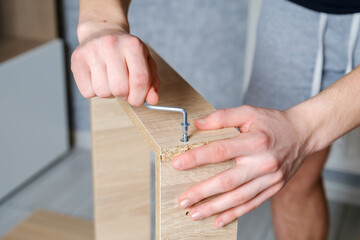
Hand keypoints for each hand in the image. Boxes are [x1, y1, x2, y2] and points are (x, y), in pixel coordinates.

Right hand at [71, 24, 158, 105]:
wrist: (102, 33)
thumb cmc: (126, 52)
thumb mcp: (145, 62)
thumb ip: (152, 82)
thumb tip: (152, 100)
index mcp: (133, 45)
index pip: (140, 81)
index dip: (139, 97)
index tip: (137, 99)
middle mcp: (111, 44)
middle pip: (120, 89)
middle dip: (124, 95)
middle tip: (123, 88)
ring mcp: (92, 50)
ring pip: (103, 92)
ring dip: (109, 93)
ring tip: (109, 80)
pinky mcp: (77, 59)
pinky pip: (87, 92)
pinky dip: (94, 91)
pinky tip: (98, 78)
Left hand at [172, 105, 311, 227]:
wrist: (304, 133)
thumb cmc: (273, 122)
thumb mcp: (248, 112)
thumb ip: (222, 117)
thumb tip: (197, 124)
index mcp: (254, 141)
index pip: (219, 151)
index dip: (196, 158)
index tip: (177, 164)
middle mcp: (263, 162)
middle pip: (227, 180)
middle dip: (202, 192)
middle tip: (183, 200)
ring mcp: (270, 178)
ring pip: (238, 197)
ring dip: (215, 208)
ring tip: (195, 213)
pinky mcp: (274, 187)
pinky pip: (252, 204)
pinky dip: (235, 214)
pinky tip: (219, 220)